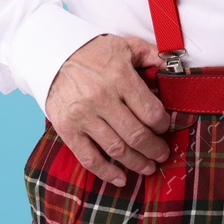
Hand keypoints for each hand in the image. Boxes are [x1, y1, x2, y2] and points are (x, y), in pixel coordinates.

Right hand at [43, 34, 172, 186]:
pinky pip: (89, 158)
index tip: (165, 127)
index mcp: (120, 77)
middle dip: (154, 149)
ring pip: (117, 149)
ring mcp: (84, 116)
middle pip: (137, 134)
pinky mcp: (68, 129)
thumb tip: (172, 67)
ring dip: (136, 163)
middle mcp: (102, 98)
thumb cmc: (92, 51)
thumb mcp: (124, 45)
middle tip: (162, 154)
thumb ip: (150, 55)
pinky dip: (107, 172)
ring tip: (148, 167)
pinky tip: (121, 178)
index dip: (163, 124)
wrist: (52, 55)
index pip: (150, 111)